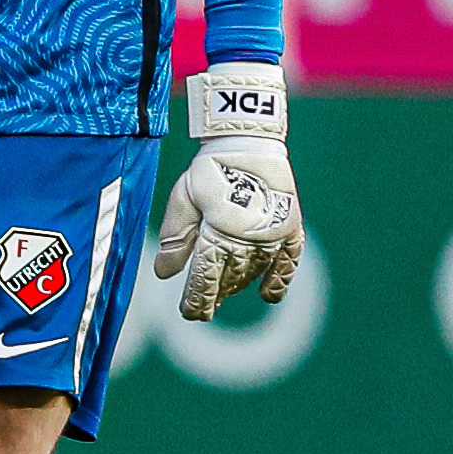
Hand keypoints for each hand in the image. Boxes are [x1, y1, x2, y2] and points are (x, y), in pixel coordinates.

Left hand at [149, 61, 302, 318]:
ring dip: (240, 284)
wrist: (247, 139)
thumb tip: (163, 274)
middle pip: (230, 279)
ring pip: (254, 272)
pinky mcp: (290, 227)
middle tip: (206, 305)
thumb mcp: (183, 199)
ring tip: (228, 291)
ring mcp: (272, 235)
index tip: (191, 313)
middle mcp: (246, 240)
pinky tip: (269, 295)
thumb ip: (174, 237)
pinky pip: (289, 261)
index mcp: (217, 234)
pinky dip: (280, 279)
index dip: (198, 300)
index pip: (206, 280)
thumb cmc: (209, 169)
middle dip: (217, 294)